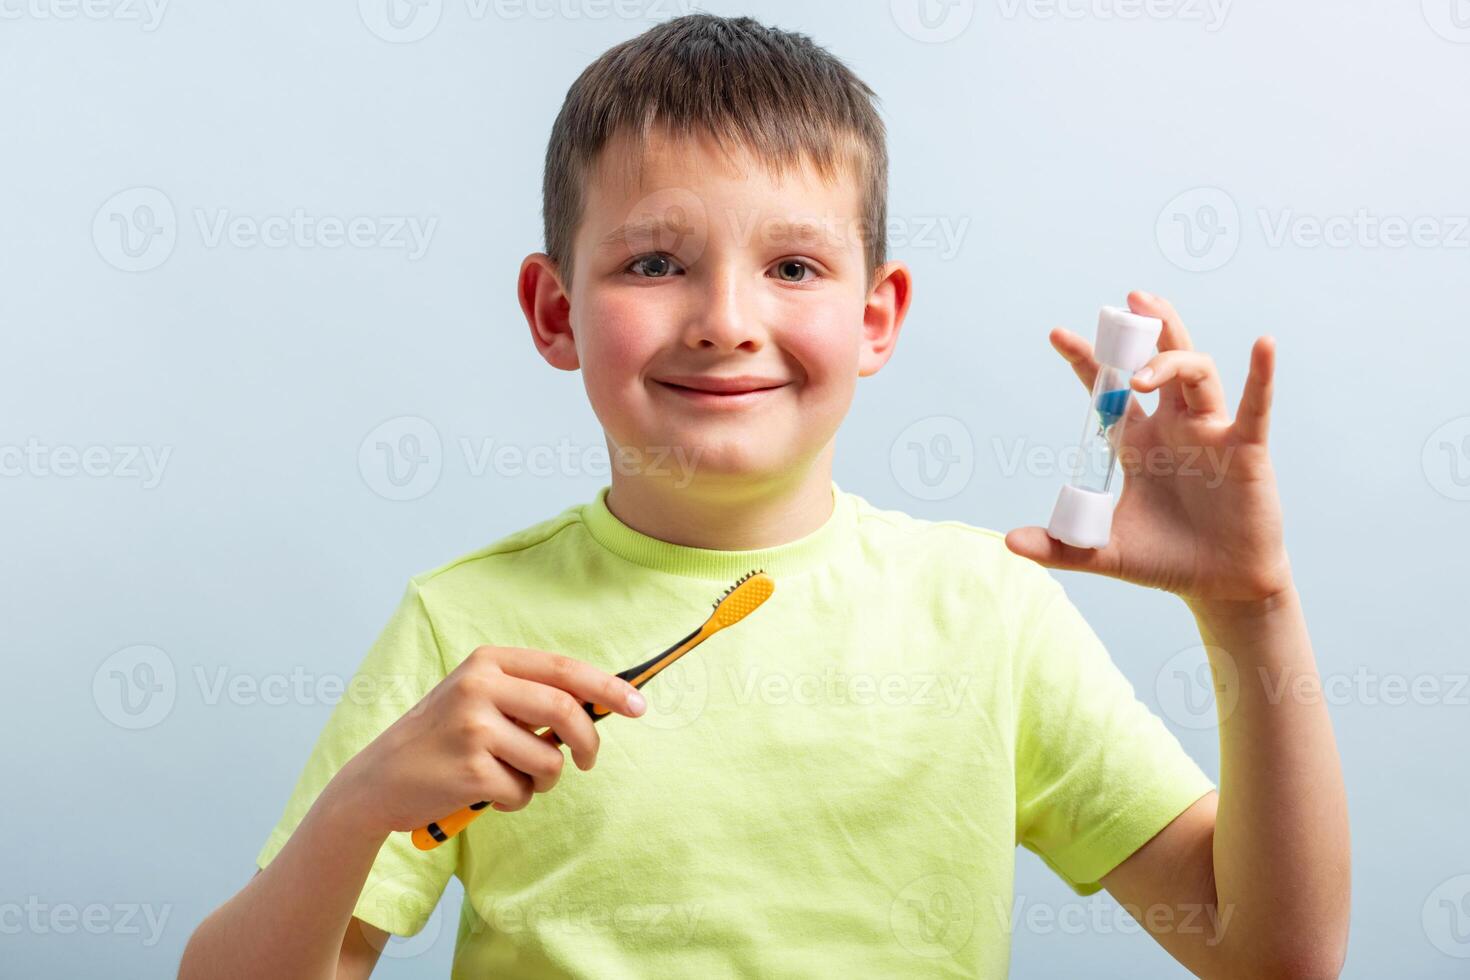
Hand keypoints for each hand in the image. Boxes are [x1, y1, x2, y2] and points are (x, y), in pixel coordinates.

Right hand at [329, 646, 646, 835]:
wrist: (378, 779)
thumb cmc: (442, 738)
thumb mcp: (479, 697)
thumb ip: (530, 695)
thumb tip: (601, 704)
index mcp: (488, 661)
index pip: (564, 669)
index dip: (608, 687)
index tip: (638, 704)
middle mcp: (480, 687)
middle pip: (565, 712)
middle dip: (588, 743)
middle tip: (588, 761)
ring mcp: (473, 728)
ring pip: (549, 760)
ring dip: (543, 779)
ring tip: (510, 776)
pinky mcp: (469, 770)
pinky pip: (523, 791)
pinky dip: (515, 799)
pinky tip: (484, 792)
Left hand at [1005, 291, 1293, 607]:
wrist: (1221, 587)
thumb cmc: (1165, 561)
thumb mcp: (1103, 552)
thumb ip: (1059, 546)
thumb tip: (1008, 543)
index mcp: (1138, 442)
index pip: (1109, 390)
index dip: (1086, 359)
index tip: (1056, 333)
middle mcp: (1174, 427)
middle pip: (1159, 360)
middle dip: (1146, 329)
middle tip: (1128, 300)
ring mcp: (1210, 433)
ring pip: (1196, 373)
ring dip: (1172, 362)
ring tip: (1143, 374)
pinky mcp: (1246, 448)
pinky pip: (1255, 404)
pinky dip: (1261, 374)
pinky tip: (1263, 344)